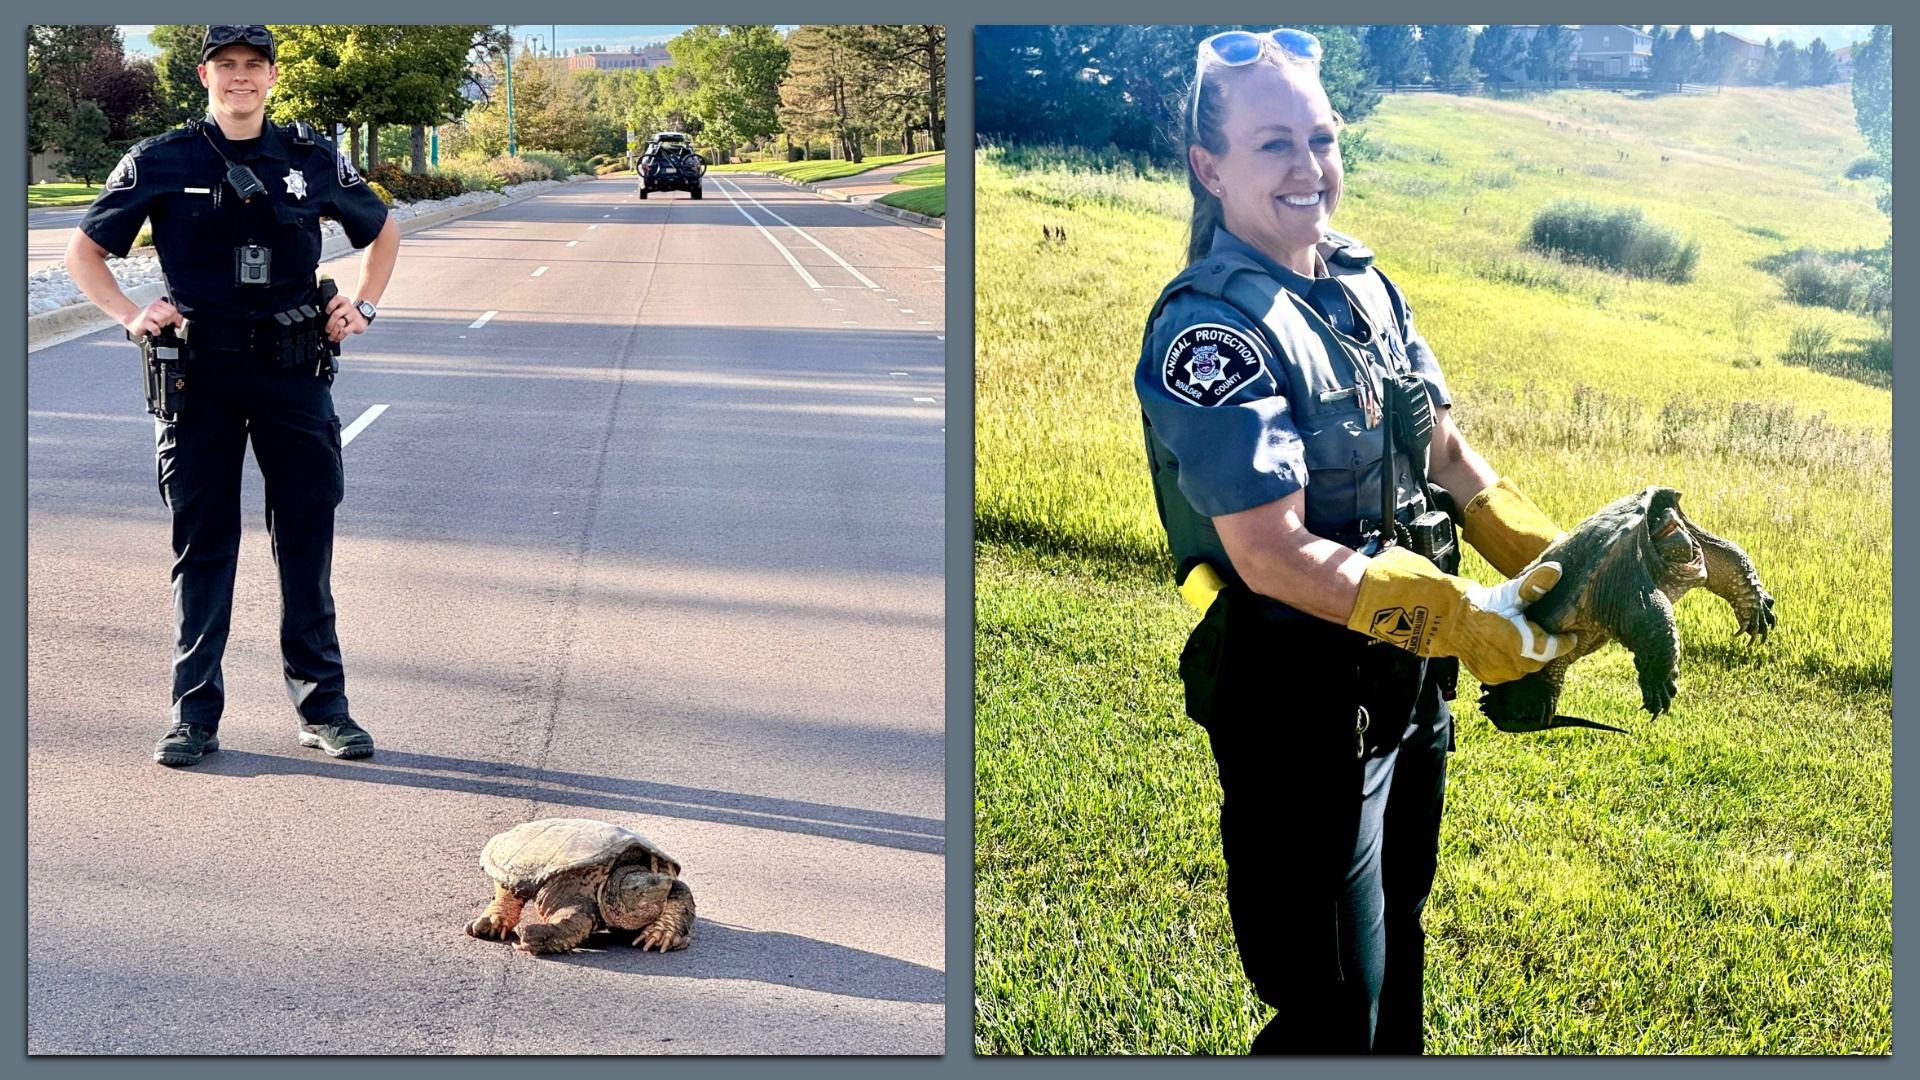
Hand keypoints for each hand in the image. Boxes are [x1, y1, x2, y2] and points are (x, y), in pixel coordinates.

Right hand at [122, 298, 182, 337]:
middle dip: (168, 321)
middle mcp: (153, 307)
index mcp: (158, 303)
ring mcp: (147, 314)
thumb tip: (179, 322)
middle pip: (169, 314)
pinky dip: (157, 331)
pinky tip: (154, 331)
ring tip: (158, 326)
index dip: (175, 318)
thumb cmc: (148, 319)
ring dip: (162, 325)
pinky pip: (155, 327)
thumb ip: (172, 316)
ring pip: (163, 318)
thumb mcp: (161, 315)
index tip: (172, 323)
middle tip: (163, 324)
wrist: (133, 321)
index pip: (173, 310)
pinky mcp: (143, 322)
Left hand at [323, 293, 368, 342]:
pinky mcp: (356, 324)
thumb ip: (333, 310)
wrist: (362, 317)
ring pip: (340, 324)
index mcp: (343, 301)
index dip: (330, 306)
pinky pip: (346, 331)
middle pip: (336, 314)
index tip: (326, 313)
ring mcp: (353, 315)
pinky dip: (340, 336)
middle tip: (327, 330)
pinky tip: (337, 338)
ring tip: (331, 337)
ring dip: (333, 332)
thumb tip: (322, 320)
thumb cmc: (347, 313)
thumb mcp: (341, 307)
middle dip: (329, 324)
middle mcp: (348, 307)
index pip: (337, 299)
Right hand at [1347, 547, 1573, 684]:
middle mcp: (1512, 663)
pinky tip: (1510, 646)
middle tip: (1549, 631)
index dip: (1566, 640)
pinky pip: (1510, 670)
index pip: (1555, 648)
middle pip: (1541, 657)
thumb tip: (1557, 569)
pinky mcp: (1488, 675)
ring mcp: (1499, 672)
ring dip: (1529, 653)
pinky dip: (1513, 660)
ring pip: (1526, 666)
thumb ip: (1534, 585)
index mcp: (1521, 643)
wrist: (1440, 620)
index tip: (1573, 633)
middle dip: (1546, 645)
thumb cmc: (1477, 604)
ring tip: (1528, 637)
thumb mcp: (1507, 593)